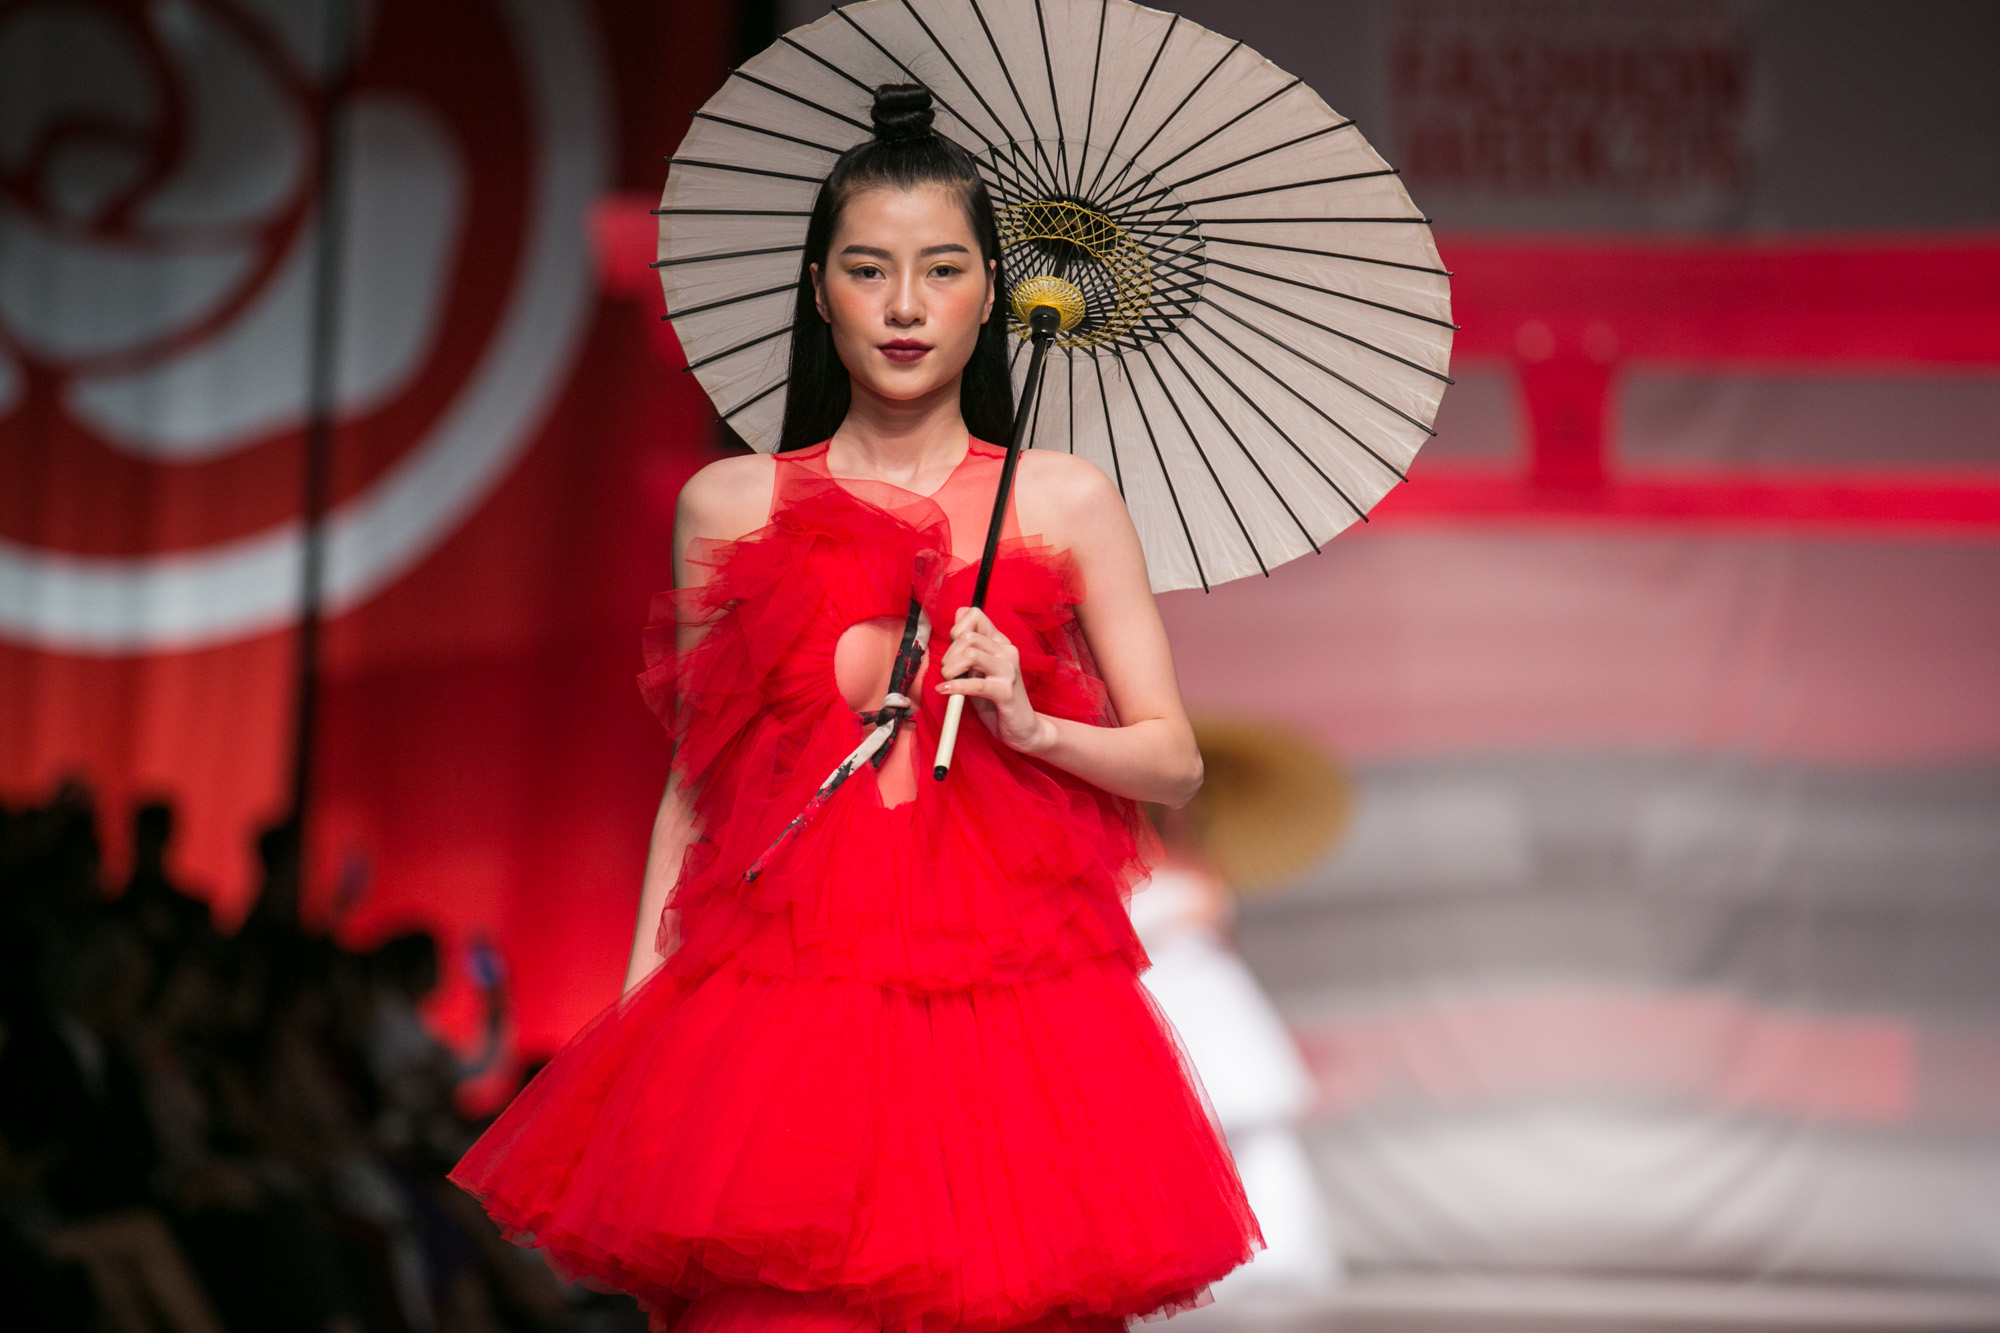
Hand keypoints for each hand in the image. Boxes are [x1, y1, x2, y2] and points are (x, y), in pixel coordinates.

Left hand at [936, 607, 1050, 752]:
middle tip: (948, 672)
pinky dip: (955, 687)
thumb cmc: (996, 699)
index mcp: (1000, 642)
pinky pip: (976, 684)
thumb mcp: (979, 668)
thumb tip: (959, 611)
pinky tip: (945, 691)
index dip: (956, 630)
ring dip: (951, 669)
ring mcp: (1008, 671)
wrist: (1022, 728)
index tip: (953, 650)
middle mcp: (1007, 651)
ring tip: (948, 681)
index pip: (975, 615)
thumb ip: (969, 643)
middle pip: (968, 636)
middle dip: (949, 654)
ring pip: (971, 655)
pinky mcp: (1006, 692)